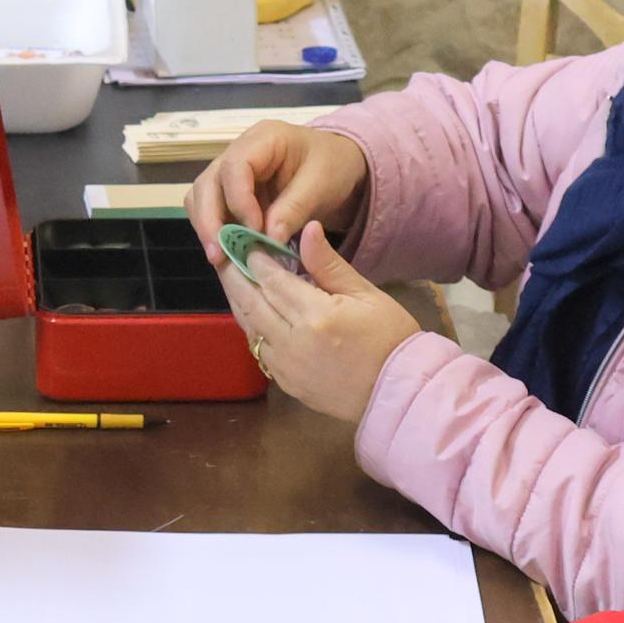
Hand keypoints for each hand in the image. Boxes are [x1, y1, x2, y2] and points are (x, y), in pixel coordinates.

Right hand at [186, 121, 370, 261]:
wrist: (339, 167)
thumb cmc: (333, 167)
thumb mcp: (322, 184)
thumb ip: (294, 208)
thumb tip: (268, 238)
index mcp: (264, 138)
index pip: (235, 166)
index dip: (238, 200)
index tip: (255, 230)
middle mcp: (239, 151)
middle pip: (208, 182)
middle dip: (210, 220)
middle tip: (219, 255)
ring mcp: (231, 171)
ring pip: (201, 196)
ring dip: (207, 227)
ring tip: (220, 258)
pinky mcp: (230, 191)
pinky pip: (211, 209)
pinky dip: (215, 230)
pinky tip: (227, 252)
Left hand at [220, 223, 423, 424]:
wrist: (399, 393)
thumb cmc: (390, 337)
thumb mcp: (366, 294)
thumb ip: (329, 264)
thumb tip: (307, 229)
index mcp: (315, 316)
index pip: (272, 279)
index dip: (255, 258)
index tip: (245, 240)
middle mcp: (292, 342)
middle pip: (250, 302)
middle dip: (234, 276)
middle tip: (224, 253)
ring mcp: (286, 367)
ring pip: (249, 327)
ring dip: (238, 301)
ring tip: (231, 277)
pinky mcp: (286, 384)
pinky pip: (258, 349)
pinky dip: (252, 326)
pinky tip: (253, 311)